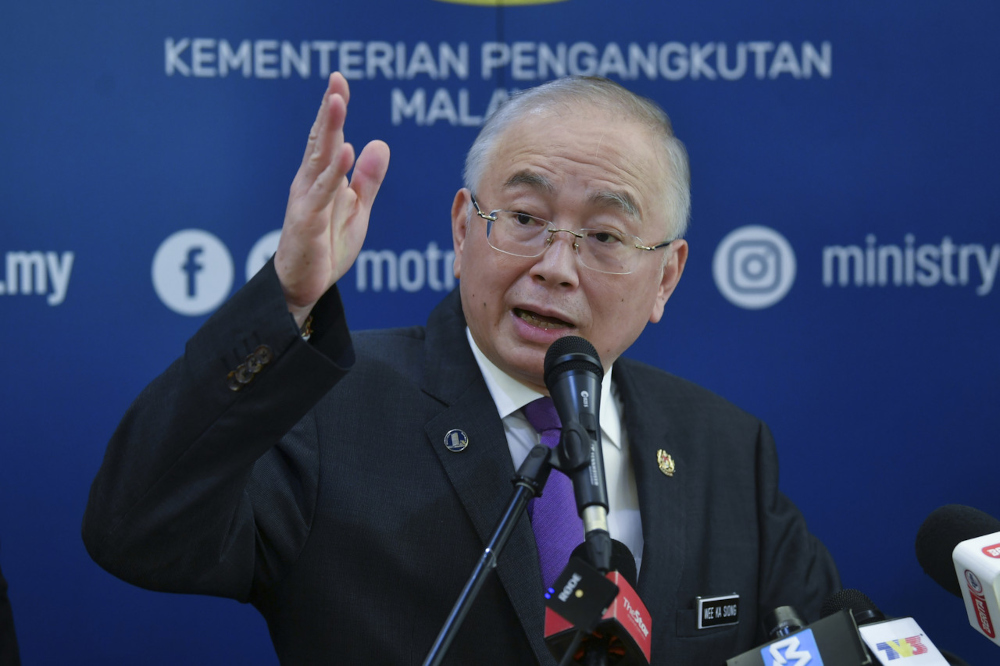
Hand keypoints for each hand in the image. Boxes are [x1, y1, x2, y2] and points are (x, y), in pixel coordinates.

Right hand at [274, 72, 389, 325]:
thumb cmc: (325, 248)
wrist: (303, 287)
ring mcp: (306, 201)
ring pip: (318, 159)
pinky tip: (343, 151)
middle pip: (320, 141)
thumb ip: (367, 180)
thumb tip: (379, 143)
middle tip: (337, 81)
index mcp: (320, 179)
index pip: (328, 138)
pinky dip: (332, 171)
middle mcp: (309, 184)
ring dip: (328, 129)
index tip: (340, 81)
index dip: (334, 110)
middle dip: (329, 110)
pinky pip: (321, 193)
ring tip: (338, 102)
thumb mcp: (356, 211)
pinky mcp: (306, 222)